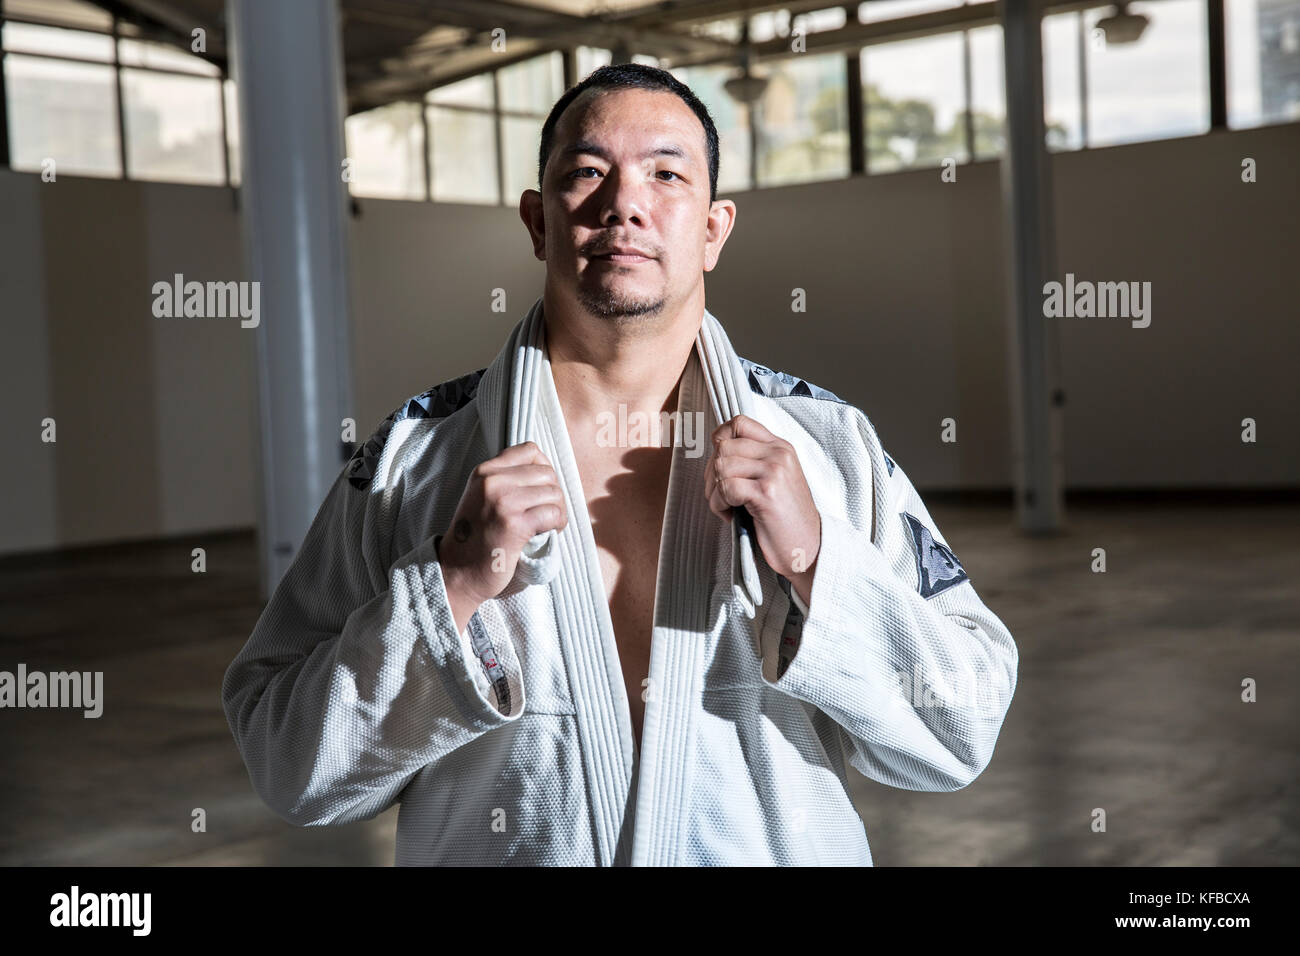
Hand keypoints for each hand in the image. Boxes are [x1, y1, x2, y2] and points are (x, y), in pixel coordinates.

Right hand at [435, 441, 568, 632]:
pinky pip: (553, 513)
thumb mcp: (481, 497)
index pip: (530, 450)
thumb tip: (546, 472)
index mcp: (484, 471)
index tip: (540, 490)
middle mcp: (492, 481)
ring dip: (558, 511)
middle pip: (547, 473)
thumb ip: (505, 480)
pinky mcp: (514, 524)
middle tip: (547, 514)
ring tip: (548, 525)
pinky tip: (548, 533)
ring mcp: (503, 501)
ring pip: (554, 493)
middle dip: (554, 494)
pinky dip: (558, 524)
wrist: (456, 572)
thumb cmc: (474, 538)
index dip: (544, 468)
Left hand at [703, 415, 821, 606]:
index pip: (739, 423)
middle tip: (720, 497)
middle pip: (723, 447)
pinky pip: (725, 488)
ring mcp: (774, 471)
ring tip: (727, 508)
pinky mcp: (766, 492)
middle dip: (712, 475)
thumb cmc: (784, 518)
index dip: (720, 440)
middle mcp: (778, 454)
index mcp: (780, 446)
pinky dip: (719, 505)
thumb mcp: (774, 479)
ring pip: (720, 466)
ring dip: (714, 492)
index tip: (720, 467)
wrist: (808, 547)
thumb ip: (752, 461)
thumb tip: (715, 451)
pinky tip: (731, 516)